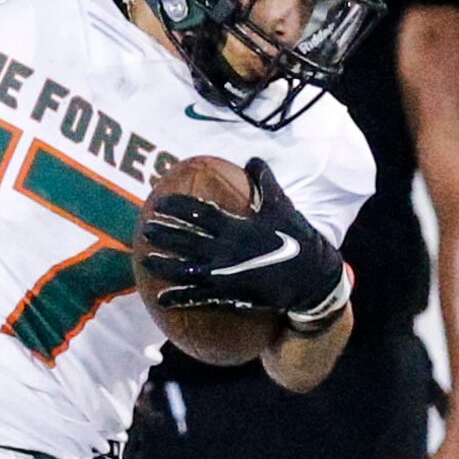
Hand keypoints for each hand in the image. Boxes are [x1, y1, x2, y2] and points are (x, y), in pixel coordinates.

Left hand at [139, 157, 346, 322]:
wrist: (313, 278)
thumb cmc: (297, 239)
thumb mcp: (283, 207)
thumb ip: (265, 183)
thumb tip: (253, 160)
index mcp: (237, 227)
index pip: (199, 213)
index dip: (177, 207)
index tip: (159, 203)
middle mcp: (227, 249)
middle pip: (186, 240)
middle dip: (163, 234)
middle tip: (146, 228)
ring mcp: (226, 273)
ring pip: (186, 269)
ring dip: (163, 265)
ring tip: (145, 260)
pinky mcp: (229, 294)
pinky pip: (198, 296)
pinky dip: (178, 297)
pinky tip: (161, 298)